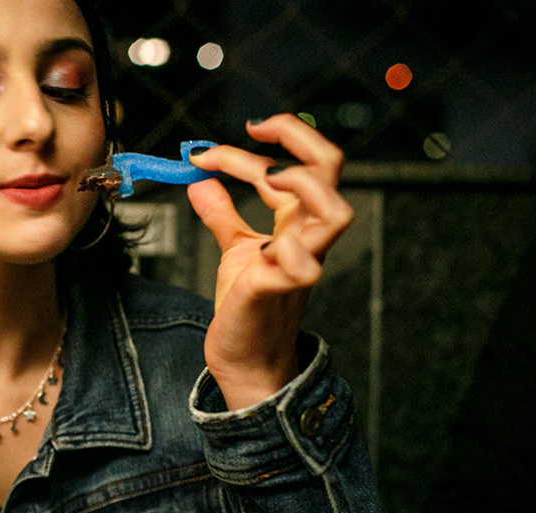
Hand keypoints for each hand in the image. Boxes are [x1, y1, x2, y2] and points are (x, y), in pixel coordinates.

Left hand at [186, 114, 353, 409]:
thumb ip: (222, 214)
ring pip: (336, 213)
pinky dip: (282, 250)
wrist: (243, 359)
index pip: (302, 162)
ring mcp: (300, 263)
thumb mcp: (234, 251)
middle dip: (297, 137)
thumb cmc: (246, 306)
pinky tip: (252, 248)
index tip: (212, 148)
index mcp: (298, 222)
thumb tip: (198, 179)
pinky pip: (301, 268)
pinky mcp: (279, 291)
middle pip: (330, 168)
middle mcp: (307, 237)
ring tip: (263, 177)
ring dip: (302, 184)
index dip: (268, 141)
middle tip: (252, 130)